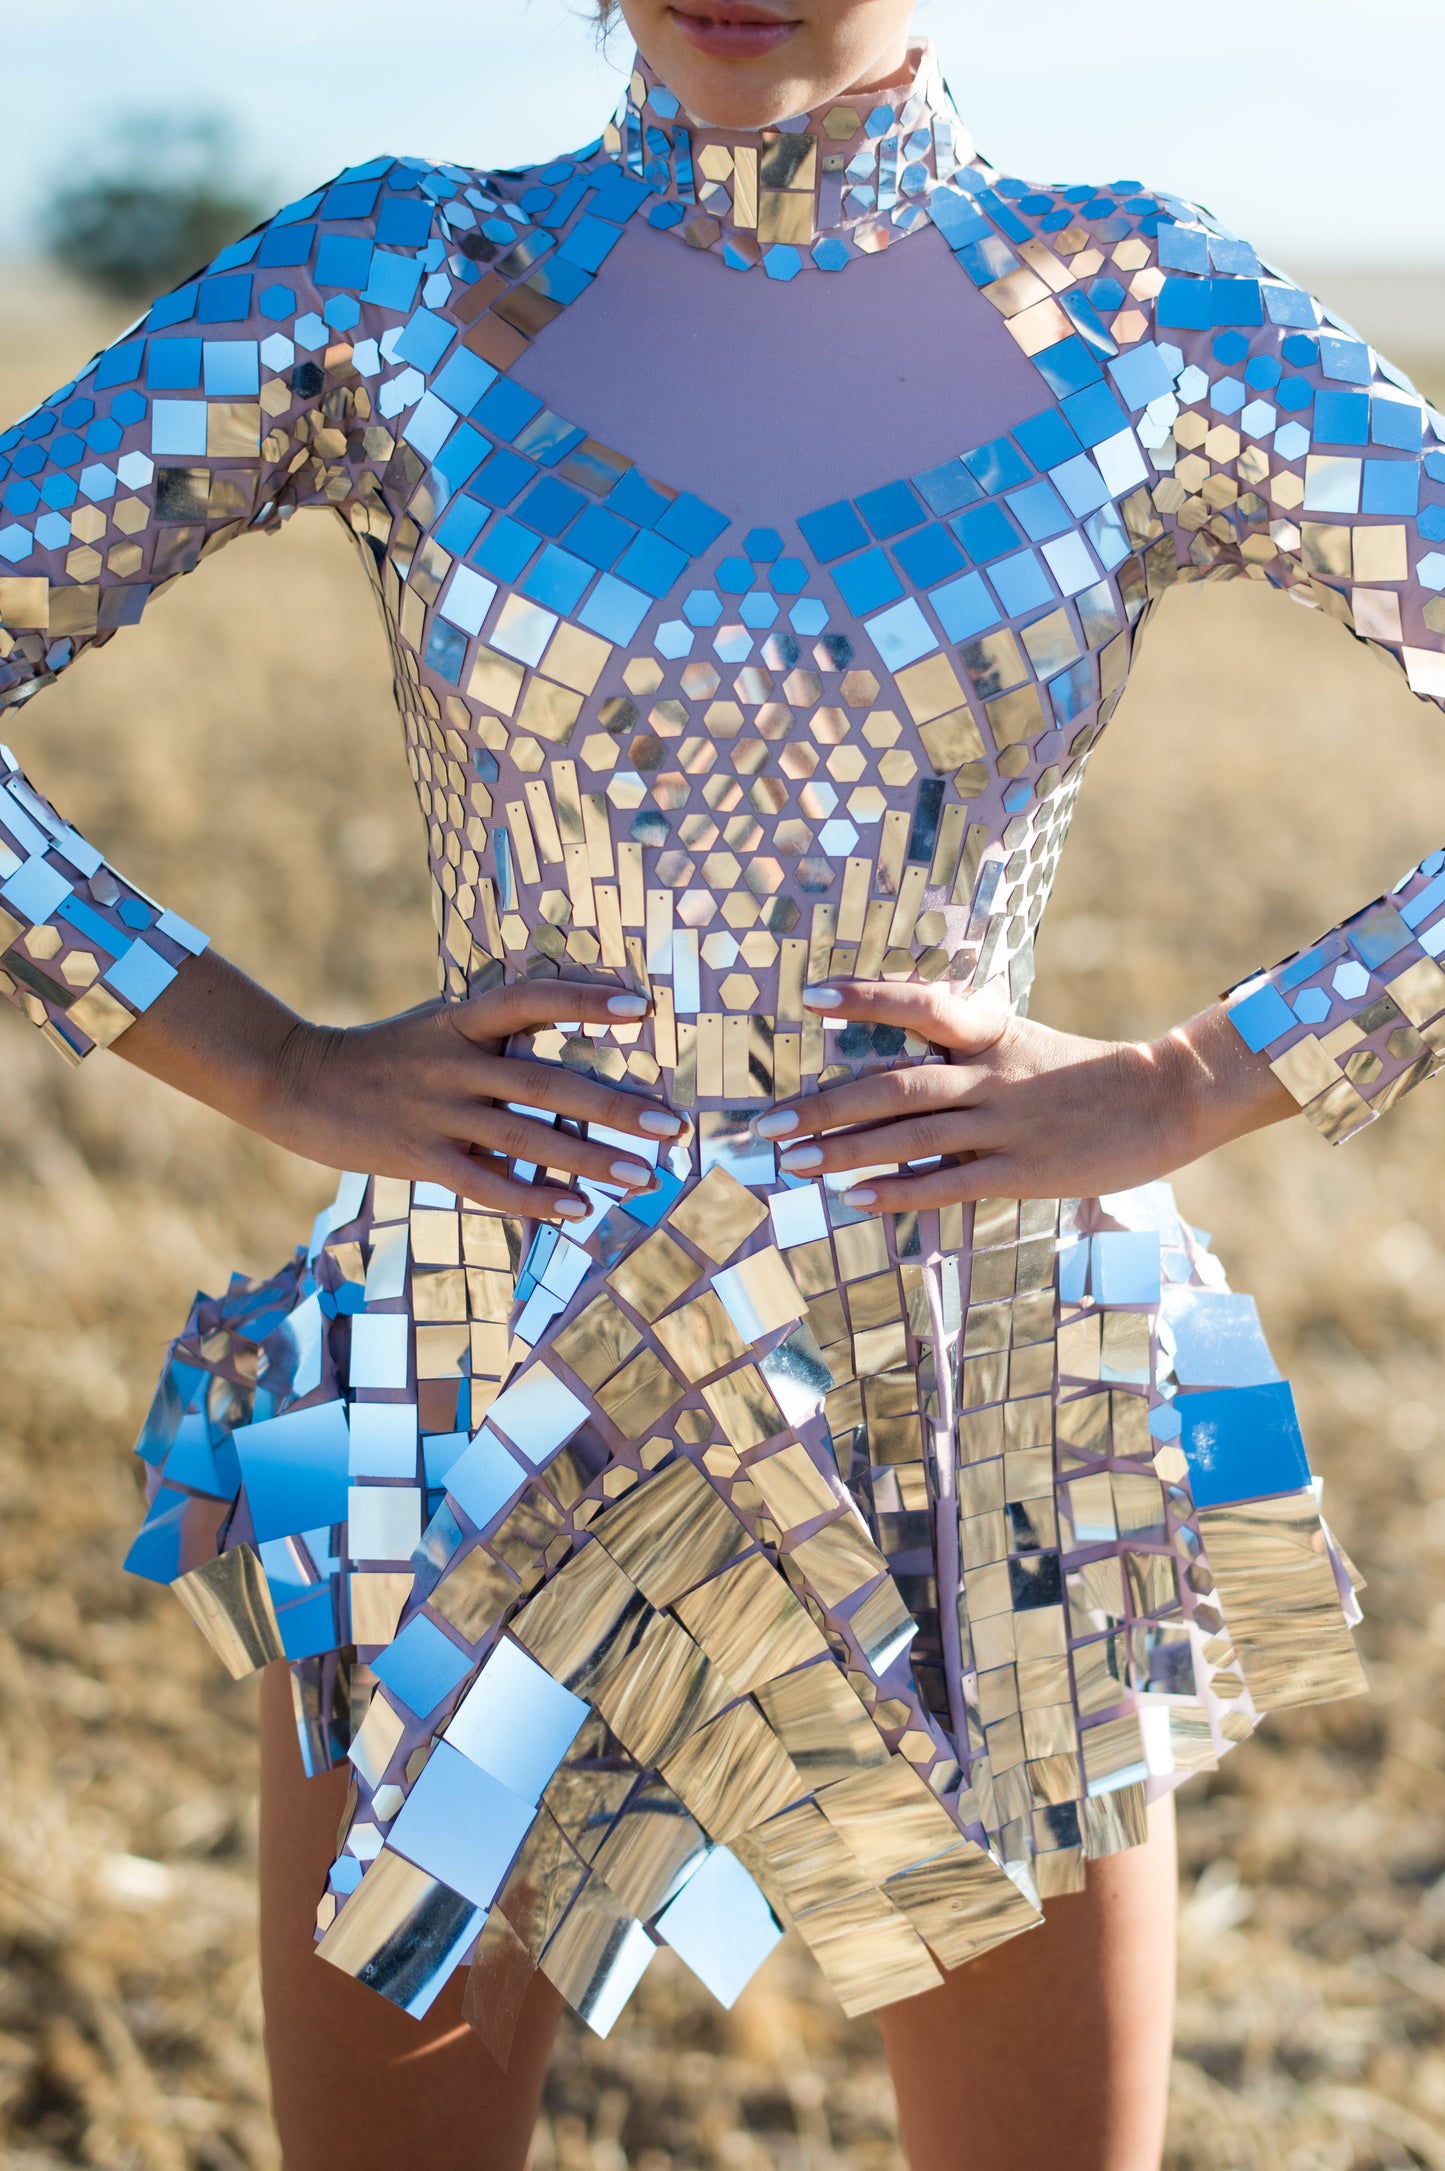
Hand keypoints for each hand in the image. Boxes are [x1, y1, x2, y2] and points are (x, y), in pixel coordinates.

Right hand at [117, 952, 683, 1221]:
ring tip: (644, 1177)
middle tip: (673, 1123)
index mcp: (460, 1019)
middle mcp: (455, 1062)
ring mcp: (437, 1111)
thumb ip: (496, 1036)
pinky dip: (535, 1197)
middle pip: (547, 1082)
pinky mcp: (419, 1156)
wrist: (294, 1081)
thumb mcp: (438, 1027)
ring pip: (527, 1137)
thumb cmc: (382, 1056)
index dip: (585, 1000)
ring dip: (590, 1159)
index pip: (531, 1000)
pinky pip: (487, 1182)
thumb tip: (565, 1040)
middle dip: (616, 1105)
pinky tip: (578, 1211)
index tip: (642, 1007)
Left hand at [750, 981, 1292, 1211]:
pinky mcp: (1024, 1170)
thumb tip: (897, 1064)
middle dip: (825, 1103)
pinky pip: (949, 1181)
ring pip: (910, 1133)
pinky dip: (898, 1190)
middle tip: (768, 1122)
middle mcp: (990, 1073)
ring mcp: (1006, 1123)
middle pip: (893, 1083)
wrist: (1168, 1097)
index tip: (811, 998)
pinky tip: (854, 1198)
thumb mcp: (1023, 1043)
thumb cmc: (1089, 1073)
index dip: (865, 997)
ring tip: (792, 1162)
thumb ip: (965, 1052)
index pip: (920, 1004)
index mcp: (991, 1032)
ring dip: (844, 1149)